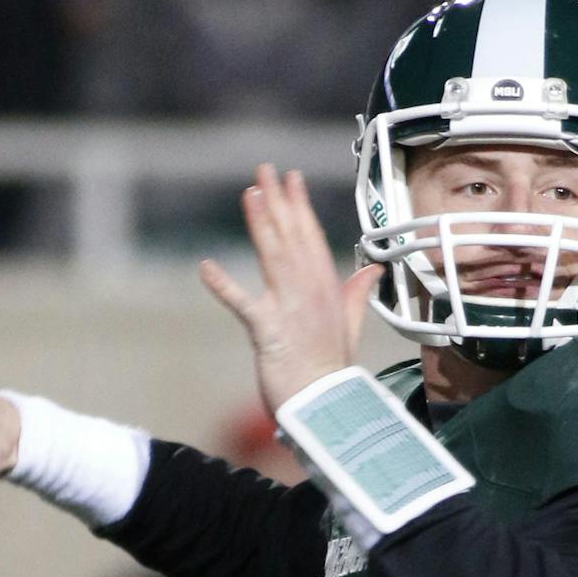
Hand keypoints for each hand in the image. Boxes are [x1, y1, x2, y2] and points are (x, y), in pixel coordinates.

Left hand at [200, 164, 383, 411]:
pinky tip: (206, 266)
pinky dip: (224, 286)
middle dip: (278, 202)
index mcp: (327, 289)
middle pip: (291, 238)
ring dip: (260, 225)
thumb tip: (371, 271)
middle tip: (264, 170)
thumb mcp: (350, 325)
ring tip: (248, 194)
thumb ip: (356, 294)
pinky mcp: (269, 331)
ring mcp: (290, 309)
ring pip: (273, 258)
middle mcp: (310, 292)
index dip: (299, 206)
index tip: (289, 178)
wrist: (326, 406)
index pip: (311, 238)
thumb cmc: (332, 370)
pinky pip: (244, 304)